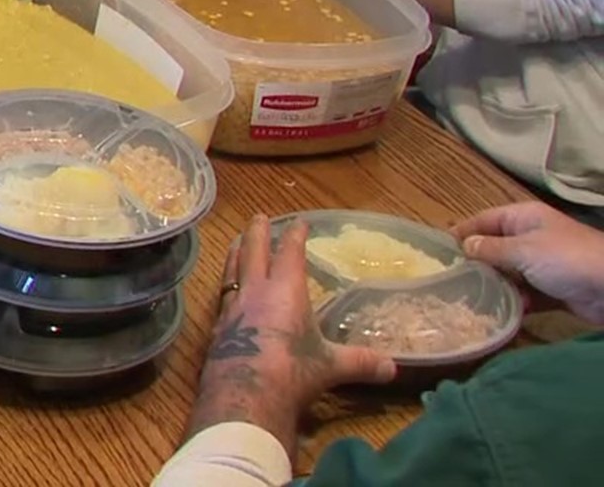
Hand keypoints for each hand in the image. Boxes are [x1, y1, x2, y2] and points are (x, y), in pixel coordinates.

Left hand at [184, 214, 395, 445]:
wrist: (244, 394)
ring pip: (232, 271)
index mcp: (285, 291)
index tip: (299, 222)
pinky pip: (221, 299)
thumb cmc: (292, 372)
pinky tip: (226, 295)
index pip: (290, 253)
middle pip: (254, 252)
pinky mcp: (217, 329)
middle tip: (258, 216)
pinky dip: (226, 289)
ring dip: (236, 254)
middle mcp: (255, 292)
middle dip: (258, 232)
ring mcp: (232, 309)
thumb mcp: (331, 366)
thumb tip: (393, 368)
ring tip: (237, 243)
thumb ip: (360, 362)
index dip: (295, 236)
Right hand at [455, 202, 603, 323]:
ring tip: (471, 301)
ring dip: (495, 287)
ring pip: (509, 274)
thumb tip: (464, 247)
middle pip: (494, 249)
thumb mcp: (523, 250)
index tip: (436, 253)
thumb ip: (490, 249)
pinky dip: (516, 303)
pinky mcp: (553, 290)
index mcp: (524, 218)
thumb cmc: (567, 259)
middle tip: (448, 282)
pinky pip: (526, 295)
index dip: (461, 233)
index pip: (483, 221)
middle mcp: (532, 238)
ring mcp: (544, 265)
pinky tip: (502, 314)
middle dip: (475, 265)